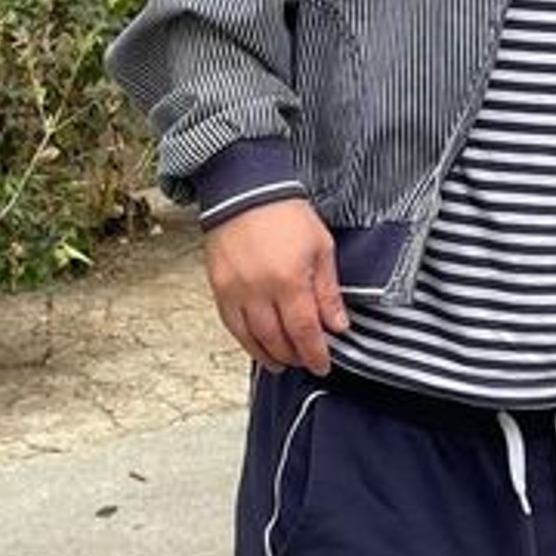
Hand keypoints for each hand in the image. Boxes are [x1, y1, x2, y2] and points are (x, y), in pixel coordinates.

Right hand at [204, 199, 347, 375]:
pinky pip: (232, 325)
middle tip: (306, 362)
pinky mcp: (219, 288)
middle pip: (278, 340)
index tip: (322, 364)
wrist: (246, 191)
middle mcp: (259, 290)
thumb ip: (328, 291)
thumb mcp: (321, 247)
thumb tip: (337, 325)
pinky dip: (246, 341)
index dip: (315, 354)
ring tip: (283, 362)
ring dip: (270, 355)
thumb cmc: (285, 214)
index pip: (304, 331)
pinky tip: (258, 346)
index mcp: (289, 279)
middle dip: (295, 356)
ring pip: (252, 338)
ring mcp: (235, 290)